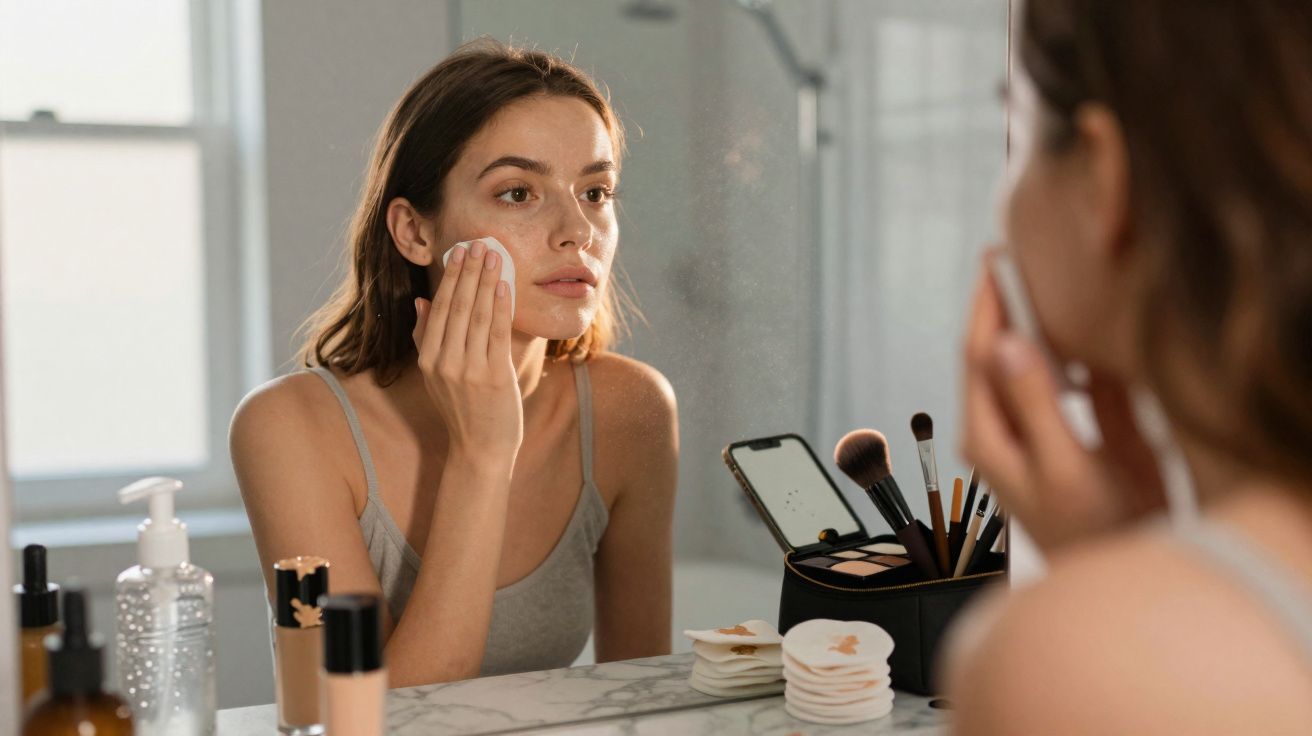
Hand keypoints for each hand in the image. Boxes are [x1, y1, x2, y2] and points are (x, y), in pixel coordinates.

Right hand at [412, 240, 521, 464]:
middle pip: (456, 307)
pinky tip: (503, 285)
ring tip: (493, 256)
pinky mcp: (493, 377)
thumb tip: (422, 301)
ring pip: (476, 316)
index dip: (451, 278)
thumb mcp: (436, 375)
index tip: (459, 252)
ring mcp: (468, 370)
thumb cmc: (463, 410)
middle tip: (477, 243)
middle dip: (468, 272)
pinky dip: (499, 307)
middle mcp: (444, 362)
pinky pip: (495, 334)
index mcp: (428, 359)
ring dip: (485, 282)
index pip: (439, 309)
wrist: (480, 449)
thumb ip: (427, 339)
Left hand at [960, 252, 1165, 552]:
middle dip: (1001, 303)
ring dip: (1030, 322)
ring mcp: (1030, 430)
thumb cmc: (1088, 531)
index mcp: (988, 435)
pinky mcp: (1063, 434)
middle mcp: (1001, 427)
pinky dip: (1063, 351)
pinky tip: (1077, 330)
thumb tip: (1009, 345)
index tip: (993, 260)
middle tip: (1013, 254)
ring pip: (1022, 363)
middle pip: (993, 352)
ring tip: (1043, 279)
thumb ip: (1036, 406)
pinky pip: (1055, 381)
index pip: (977, 355)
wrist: (1120, 569)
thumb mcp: (1062, 468)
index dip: (985, 304)